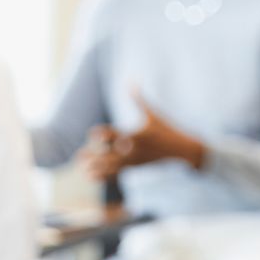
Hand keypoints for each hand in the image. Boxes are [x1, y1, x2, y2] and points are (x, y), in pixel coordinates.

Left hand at [75, 92, 206, 180]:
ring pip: (113, 166)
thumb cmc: (166, 129)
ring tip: (83, 170)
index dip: (104, 134)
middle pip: (111, 154)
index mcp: (138, 135)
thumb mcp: (153, 114)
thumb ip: (139, 99)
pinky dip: (105, 176)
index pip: (118, 134)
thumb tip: (131, 81)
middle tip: (79, 155)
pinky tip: (92, 177)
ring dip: (98, 169)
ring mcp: (135, 160)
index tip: (91, 133)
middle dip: (96, 155)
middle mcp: (135, 149)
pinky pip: (118, 173)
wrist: (181, 149)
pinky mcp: (136, 166)